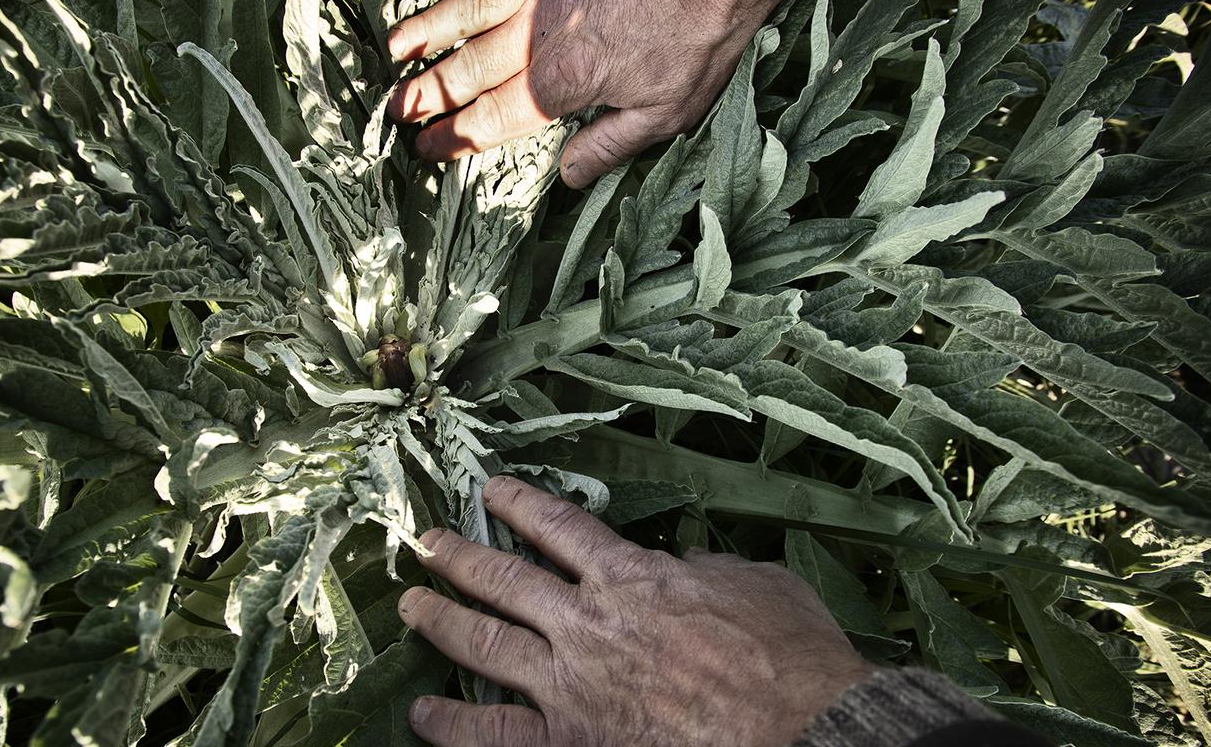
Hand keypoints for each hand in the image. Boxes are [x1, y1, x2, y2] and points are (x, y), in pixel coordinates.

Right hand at [384, 0, 797, 187]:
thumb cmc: (705, 29)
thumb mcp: (670, 111)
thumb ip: (611, 144)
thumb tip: (569, 176)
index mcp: (562, 81)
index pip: (493, 118)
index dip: (455, 137)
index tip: (426, 149)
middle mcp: (537, 32)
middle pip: (468, 68)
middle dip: (427, 93)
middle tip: (394, 110)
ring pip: (469, 9)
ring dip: (430, 30)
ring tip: (397, 48)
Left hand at [398, 475, 873, 745]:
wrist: (799, 731)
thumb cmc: (790, 657)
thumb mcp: (757, 584)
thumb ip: (708, 570)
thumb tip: (684, 563)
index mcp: (631, 577)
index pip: (560, 527)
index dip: (520, 504)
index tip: (491, 490)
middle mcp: (587, 623)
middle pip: (504, 578)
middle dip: (459, 557)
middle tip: (426, 544)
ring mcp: (571, 685)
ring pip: (483, 644)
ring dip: (440, 621)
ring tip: (410, 605)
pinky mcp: (570, 742)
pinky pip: (493, 734)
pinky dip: (452, 725)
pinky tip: (421, 716)